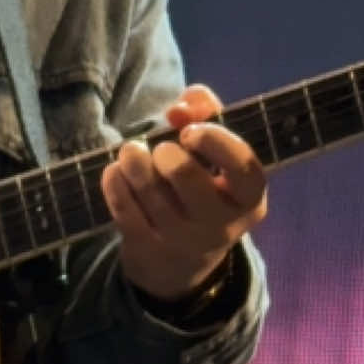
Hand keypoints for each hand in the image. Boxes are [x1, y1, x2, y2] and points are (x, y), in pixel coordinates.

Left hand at [101, 83, 266, 301]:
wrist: (180, 255)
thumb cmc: (201, 185)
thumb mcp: (213, 153)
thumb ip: (204, 115)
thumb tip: (180, 109)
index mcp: (248, 197)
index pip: (244, 168)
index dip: (216, 142)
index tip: (191, 132)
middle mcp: (221, 223)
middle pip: (190, 182)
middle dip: (169, 156)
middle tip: (161, 148)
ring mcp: (182, 239)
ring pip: (152, 195)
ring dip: (135, 163)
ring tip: (132, 151)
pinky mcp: (148, 246)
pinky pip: (126, 210)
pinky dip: (116, 184)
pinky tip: (116, 171)